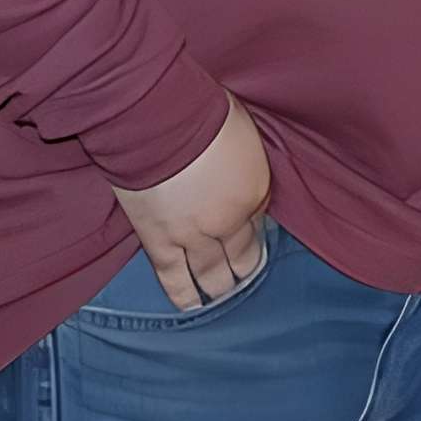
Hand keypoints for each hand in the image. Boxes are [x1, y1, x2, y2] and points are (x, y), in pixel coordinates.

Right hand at [112, 97, 270, 310]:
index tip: (249, 224)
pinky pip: (174, 279)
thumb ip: (244, 155)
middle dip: (245, 265)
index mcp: (256, 189)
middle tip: (245, 275)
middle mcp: (231, 221)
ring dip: (220, 287)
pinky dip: (183, 295)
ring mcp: (195, 237)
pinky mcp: (161, 245)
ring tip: (223, 294)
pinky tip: (190, 307)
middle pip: (242, 252)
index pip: (259, 215)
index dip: (253, 219)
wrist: (163, 125)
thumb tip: (238, 161)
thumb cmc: (204, 113)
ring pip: (212, 273)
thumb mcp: (242, 128)